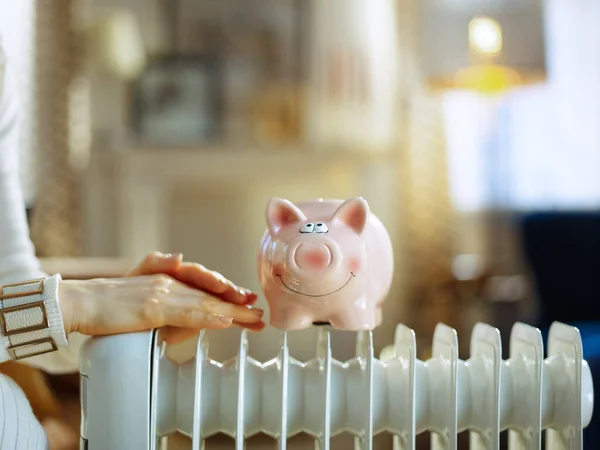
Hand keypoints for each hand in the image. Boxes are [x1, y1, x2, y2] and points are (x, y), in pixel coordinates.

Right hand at [58, 253, 265, 343]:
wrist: (81, 303)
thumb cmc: (110, 307)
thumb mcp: (145, 307)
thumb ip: (171, 310)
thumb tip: (196, 320)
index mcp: (169, 281)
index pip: (205, 290)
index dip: (229, 298)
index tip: (248, 305)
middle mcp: (170, 282)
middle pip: (211, 295)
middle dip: (239, 305)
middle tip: (260, 314)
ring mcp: (164, 292)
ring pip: (205, 302)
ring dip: (233, 311)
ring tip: (254, 318)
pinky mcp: (154, 306)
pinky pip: (187, 312)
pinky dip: (209, 317)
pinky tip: (226, 321)